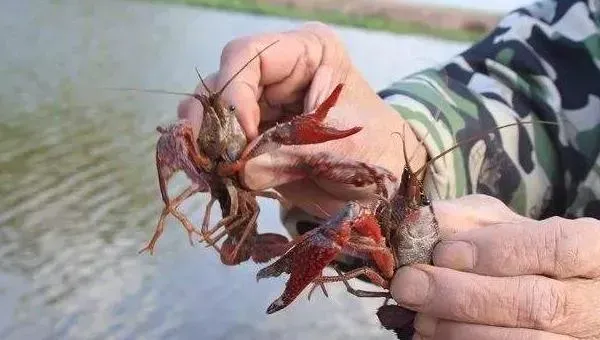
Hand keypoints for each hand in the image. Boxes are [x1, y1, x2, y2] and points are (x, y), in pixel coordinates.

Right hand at [177, 22, 425, 216]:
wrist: (383, 186)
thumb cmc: (375, 153)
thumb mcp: (339, 150)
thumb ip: (289, 157)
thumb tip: (240, 171)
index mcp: (307, 53)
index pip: (249, 55)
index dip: (234, 93)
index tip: (242, 137)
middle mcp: (276, 73)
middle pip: (221, 83)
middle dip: (213, 123)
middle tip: (211, 158)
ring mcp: (260, 105)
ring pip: (212, 113)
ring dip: (206, 143)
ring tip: (210, 173)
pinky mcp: (252, 138)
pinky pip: (219, 144)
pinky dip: (212, 162)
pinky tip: (214, 181)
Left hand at [390, 194, 599, 339]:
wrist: (549, 290)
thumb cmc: (521, 250)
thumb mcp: (502, 224)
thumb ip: (467, 219)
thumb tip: (422, 224)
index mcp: (593, 250)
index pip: (556, 248)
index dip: (497, 252)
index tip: (444, 254)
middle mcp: (596, 301)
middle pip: (538, 305)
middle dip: (464, 297)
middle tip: (411, 287)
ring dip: (461, 331)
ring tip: (421, 317)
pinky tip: (435, 338)